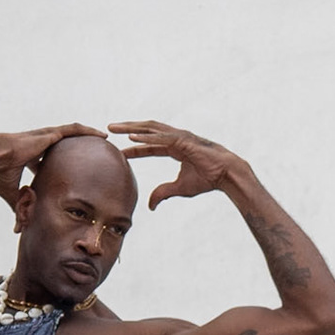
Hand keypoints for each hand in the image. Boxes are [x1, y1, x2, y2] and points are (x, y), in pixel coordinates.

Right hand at [0, 122, 105, 205]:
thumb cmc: (1, 172)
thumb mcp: (10, 192)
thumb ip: (19, 205)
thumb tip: (19, 226)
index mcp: (33, 156)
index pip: (51, 159)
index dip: (63, 164)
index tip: (75, 172)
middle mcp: (41, 144)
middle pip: (65, 146)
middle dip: (80, 149)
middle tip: (95, 155)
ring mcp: (47, 138)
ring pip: (72, 134)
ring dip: (88, 136)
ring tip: (105, 140)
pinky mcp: (51, 134)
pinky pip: (74, 130)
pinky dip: (88, 131)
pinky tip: (102, 134)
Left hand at [109, 121, 247, 209]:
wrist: (226, 175)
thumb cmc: (207, 179)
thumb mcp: (179, 188)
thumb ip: (163, 193)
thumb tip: (149, 206)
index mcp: (175, 148)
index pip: (150, 146)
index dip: (134, 148)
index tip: (119, 150)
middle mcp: (175, 139)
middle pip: (146, 131)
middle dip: (127, 130)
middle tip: (109, 129)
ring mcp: (179, 137)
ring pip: (150, 129)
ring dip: (131, 128)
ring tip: (115, 128)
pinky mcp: (184, 140)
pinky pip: (161, 137)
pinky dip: (146, 137)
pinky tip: (132, 137)